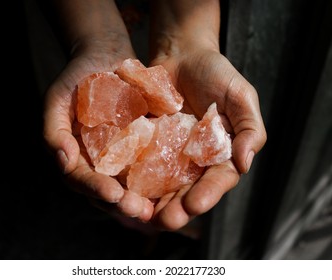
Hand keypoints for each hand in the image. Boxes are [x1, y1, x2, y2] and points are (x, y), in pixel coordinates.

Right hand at [42, 46, 155, 224]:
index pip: (81, 180)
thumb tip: (63, 163)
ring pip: (128, 186)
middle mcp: (96, 162)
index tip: (114, 195)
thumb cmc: (77, 77)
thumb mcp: (57, 100)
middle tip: (141, 210)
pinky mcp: (139, 147)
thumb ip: (54, 131)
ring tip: (156, 207)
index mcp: (74, 156)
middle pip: (106, 190)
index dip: (96, 189)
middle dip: (122, 203)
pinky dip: (157, 179)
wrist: (106, 57)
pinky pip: (147, 166)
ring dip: (141, 199)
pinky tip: (172, 185)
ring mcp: (118, 157)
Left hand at [148, 47, 266, 229]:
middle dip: (176, 208)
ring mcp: (168, 155)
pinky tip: (123, 188)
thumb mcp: (240, 97)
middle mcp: (194, 161)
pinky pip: (138, 163)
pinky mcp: (146, 145)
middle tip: (165, 220)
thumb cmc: (216, 74)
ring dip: (152, 202)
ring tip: (142, 213)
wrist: (181, 55)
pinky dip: (132, 177)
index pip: (217, 181)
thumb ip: (249, 129)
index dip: (207, 194)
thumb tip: (245, 163)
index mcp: (220, 154)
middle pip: (186, 191)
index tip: (195, 204)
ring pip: (161, 185)